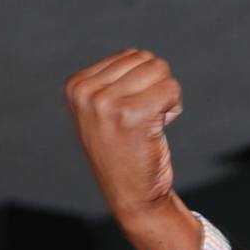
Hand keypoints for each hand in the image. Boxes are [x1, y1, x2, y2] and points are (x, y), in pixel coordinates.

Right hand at [64, 48, 200, 249]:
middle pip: (147, 60)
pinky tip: (160, 128)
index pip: (131, 55)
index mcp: (76, 85)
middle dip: (157, 87)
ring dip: (166, 97)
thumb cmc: (125, 152)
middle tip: (146, 119)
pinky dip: (174, 107)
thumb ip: (113, 80)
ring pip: (160, 71)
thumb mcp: (103, 112)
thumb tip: (137, 54)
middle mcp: (86, 91)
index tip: (133, 112)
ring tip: (151, 123)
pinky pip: (171, 89)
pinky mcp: (131, 115)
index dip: (144, 83)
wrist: (131, 195)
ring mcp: (106, 103)